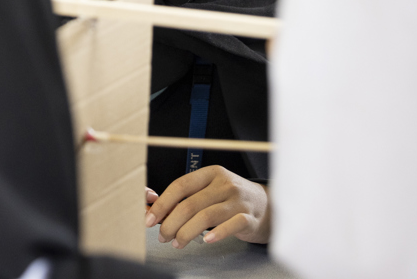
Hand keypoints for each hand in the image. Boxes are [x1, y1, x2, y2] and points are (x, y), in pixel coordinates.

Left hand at [144, 166, 270, 247]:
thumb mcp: (210, 191)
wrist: (267, 206)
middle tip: (163, 235)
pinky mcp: (249, 217)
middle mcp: (225, 184)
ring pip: (206, 216)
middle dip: (171, 223)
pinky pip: (230, 225)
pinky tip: (207, 240)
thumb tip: (154, 207)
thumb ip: (186, 197)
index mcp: (211, 173)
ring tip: (177, 242)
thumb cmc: (232, 199)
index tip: (149, 218)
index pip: (181, 185)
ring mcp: (238, 200)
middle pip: (190, 204)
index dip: (162, 203)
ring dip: (186, 233)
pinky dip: (217, 234)